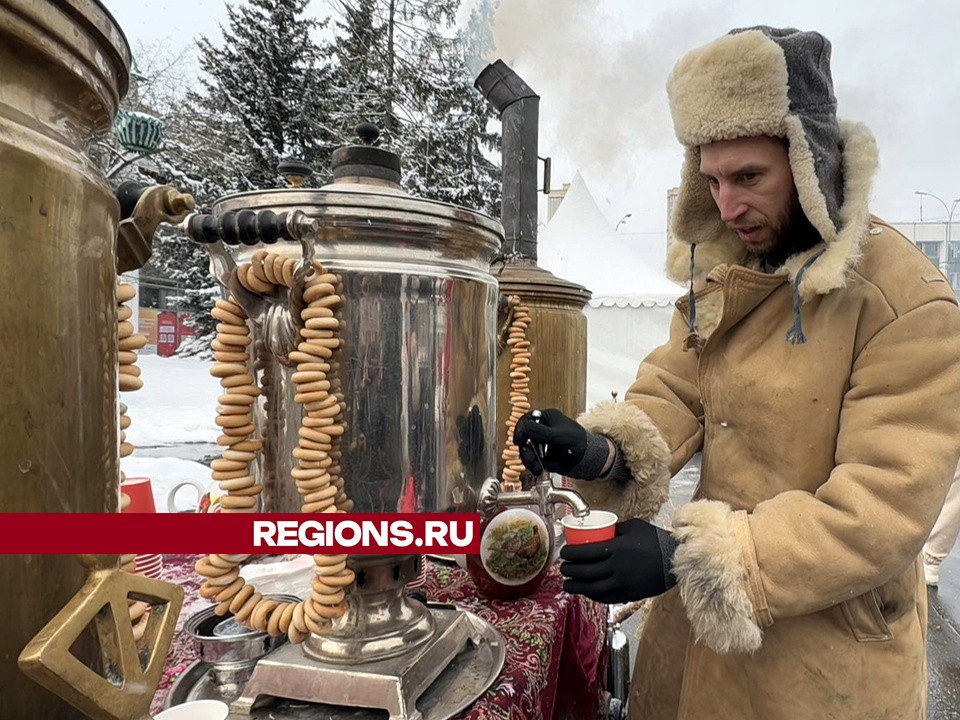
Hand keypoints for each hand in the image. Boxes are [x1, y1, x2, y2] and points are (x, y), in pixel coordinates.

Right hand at [512, 408, 610, 478]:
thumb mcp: (557, 435)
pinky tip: (538, 469)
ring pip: (526, 449)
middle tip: (529, 457)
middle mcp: (542, 430)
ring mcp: (542, 443)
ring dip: (528, 459)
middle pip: (523, 436)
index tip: (519, 440)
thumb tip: (524, 427)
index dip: (521, 429)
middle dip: (525, 448)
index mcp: (547, 418)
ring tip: (536, 466)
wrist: (588, 460)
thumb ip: (539, 431)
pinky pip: (532, 460)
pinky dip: (533, 465)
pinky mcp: (543, 456)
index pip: (527, 420)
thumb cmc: (578, 442)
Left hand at [560, 518, 676, 603]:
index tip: (564, 553)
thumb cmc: (654, 540)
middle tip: (563, 568)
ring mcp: (622, 583)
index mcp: (616, 549)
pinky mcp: (628, 594)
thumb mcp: (633, 527)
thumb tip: (598, 530)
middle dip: (569, 571)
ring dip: (576, 587)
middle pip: (584, 572)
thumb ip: (614, 529)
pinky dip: (592, 595)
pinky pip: (605, 598)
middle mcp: (616, 568)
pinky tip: (586, 592)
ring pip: (592, 588)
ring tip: (568, 584)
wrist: (674, 561)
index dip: (569, 554)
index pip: (584, 553)